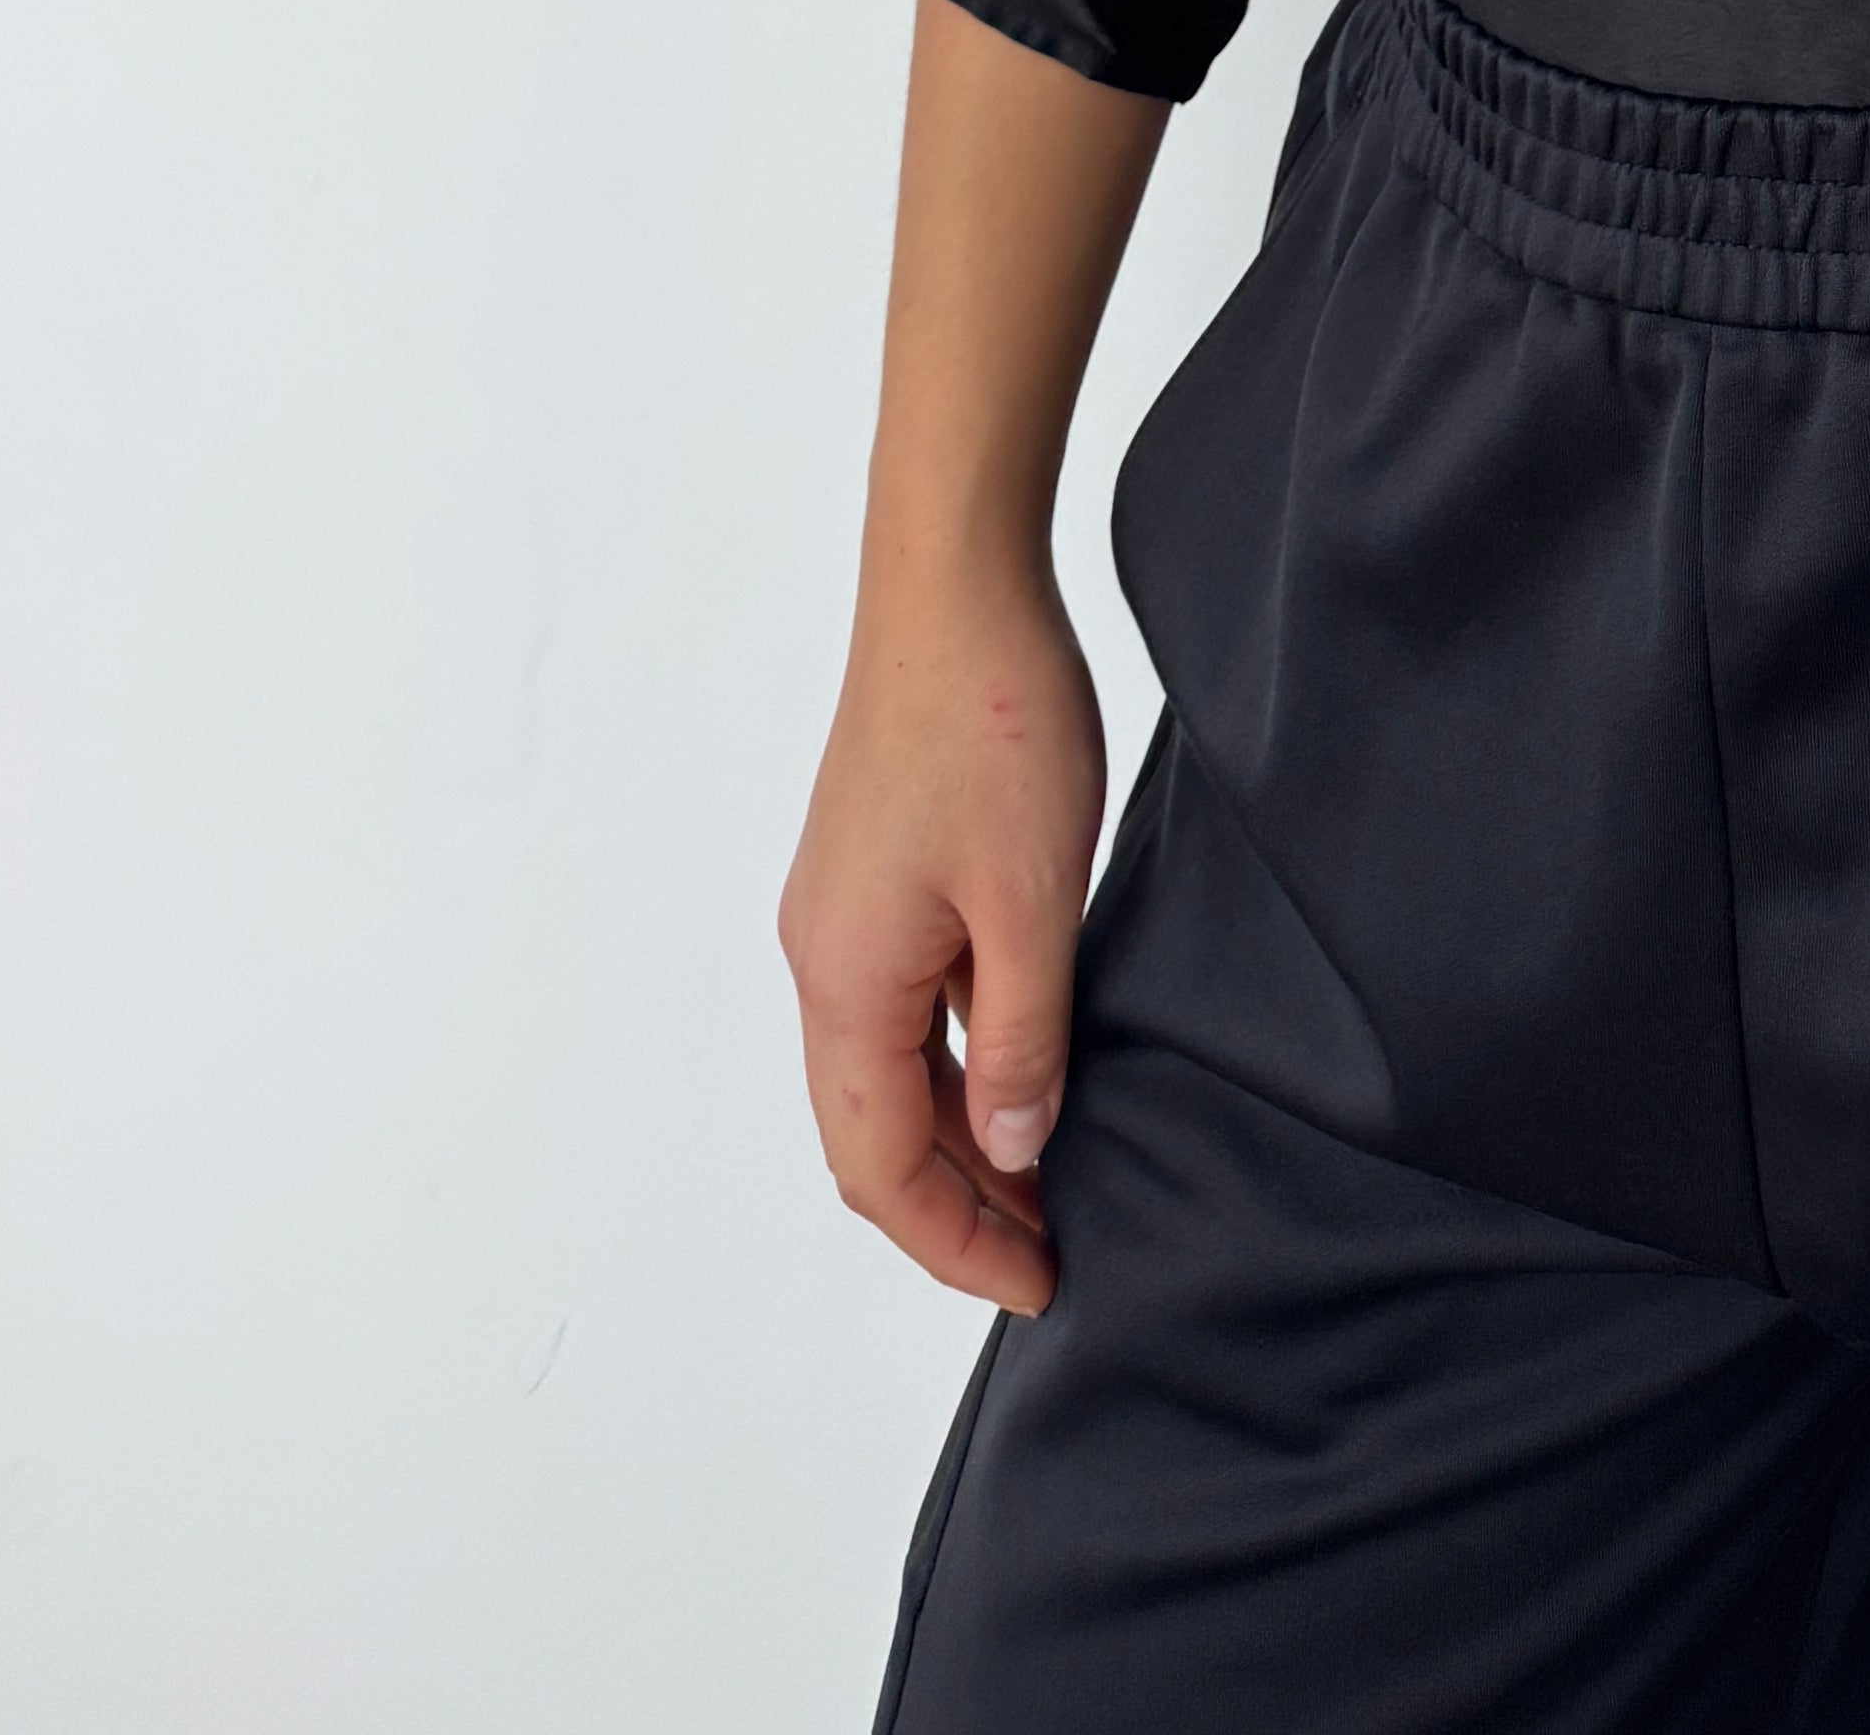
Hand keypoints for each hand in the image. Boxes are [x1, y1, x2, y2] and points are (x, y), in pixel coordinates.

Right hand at [779, 548, 1108, 1310]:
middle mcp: (823, 958)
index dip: (956, 1241)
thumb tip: (1015, 1146)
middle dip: (952, 1206)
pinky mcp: (872, 872)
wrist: (955, 585)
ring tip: (1044, 1177)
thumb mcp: (1035, 900)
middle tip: (1046, 1252)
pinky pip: (900, 1006)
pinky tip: (1021, 1062)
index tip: (1036, 1285)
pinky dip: (953, 1060)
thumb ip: (1022, 1035)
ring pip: (884, 1070)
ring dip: (954, 1134)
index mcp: (845, 981)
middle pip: (869, 1133)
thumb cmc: (993, 724)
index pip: (880, 1167)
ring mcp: (842, 914)